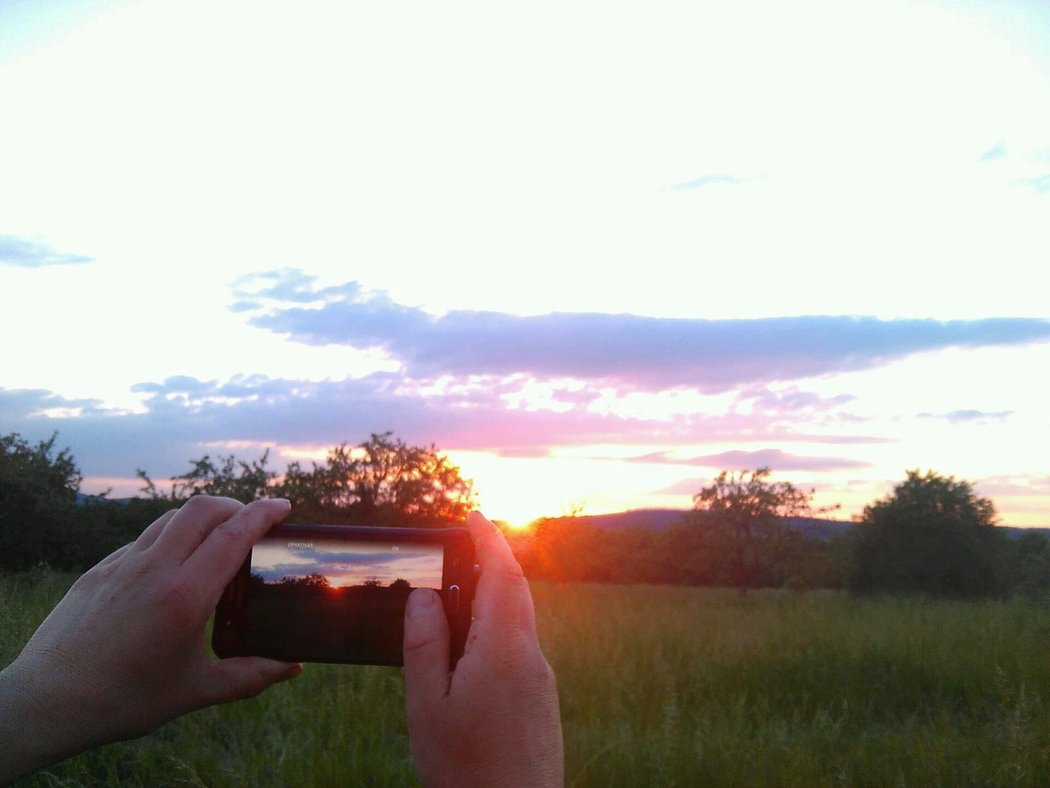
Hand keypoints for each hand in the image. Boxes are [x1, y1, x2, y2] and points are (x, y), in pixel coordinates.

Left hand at [0, 496, 300, 782]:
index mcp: (184, 595)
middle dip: (234, 505)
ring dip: (200, 518)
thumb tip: (292, 667)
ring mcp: (122, 565)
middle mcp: (154, 569)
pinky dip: (167, 541)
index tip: (284, 506)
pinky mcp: (98, 571)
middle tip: (253, 520)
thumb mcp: (195, 691)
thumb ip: (249, 676)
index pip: (232, 534)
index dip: (263, 512)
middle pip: (201, 509)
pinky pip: (141, 542)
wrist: (47, 701)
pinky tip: (171, 568)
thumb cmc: (123, 699)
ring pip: (169, 519)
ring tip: (215, 538)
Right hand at [403, 511, 563, 787]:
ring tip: (456, 597)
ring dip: (494, 596)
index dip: (489, 540)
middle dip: (493, 561)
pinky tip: (470, 648)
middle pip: (516, 592)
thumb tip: (426, 595)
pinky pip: (521, 646)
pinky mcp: (541, 700)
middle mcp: (531, 657)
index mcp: (504, 650)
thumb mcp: (428, 706)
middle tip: (462, 546)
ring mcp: (541, 679)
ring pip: (520, 620)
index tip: (473, 515)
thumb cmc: (465, 769)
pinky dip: (498, 627)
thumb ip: (425, 644)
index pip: (502, 575)